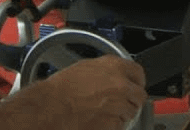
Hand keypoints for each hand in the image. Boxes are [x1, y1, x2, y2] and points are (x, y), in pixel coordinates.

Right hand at [17, 56, 145, 129]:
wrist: (50, 109)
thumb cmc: (60, 89)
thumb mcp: (85, 68)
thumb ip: (106, 70)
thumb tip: (113, 75)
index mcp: (114, 66)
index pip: (138, 72)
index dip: (136, 80)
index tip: (134, 84)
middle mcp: (121, 85)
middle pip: (139, 94)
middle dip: (131, 99)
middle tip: (120, 101)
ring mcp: (119, 105)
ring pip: (131, 112)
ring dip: (122, 113)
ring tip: (103, 112)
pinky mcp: (113, 124)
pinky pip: (120, 125)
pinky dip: (112, 125)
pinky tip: (99, 120)